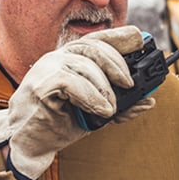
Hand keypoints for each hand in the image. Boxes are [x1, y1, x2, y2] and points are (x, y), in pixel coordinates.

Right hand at [0, 26, 152, 179]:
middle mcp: (60, 57)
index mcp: (72, 58)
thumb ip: (122, 104)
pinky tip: (100, 109)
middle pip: (95, 46)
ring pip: (85, 64)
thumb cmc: (60, 122)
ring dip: (105, 88)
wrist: (30, 142)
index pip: (98, 38)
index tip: (141, 40)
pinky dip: (91, 96)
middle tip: (129, 86)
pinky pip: (72, 81)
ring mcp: (48, 68)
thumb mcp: (98, 111)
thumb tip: (148, 100)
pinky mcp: (40, 84)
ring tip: (110, 109)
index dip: (120, 36)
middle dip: (117, 65)